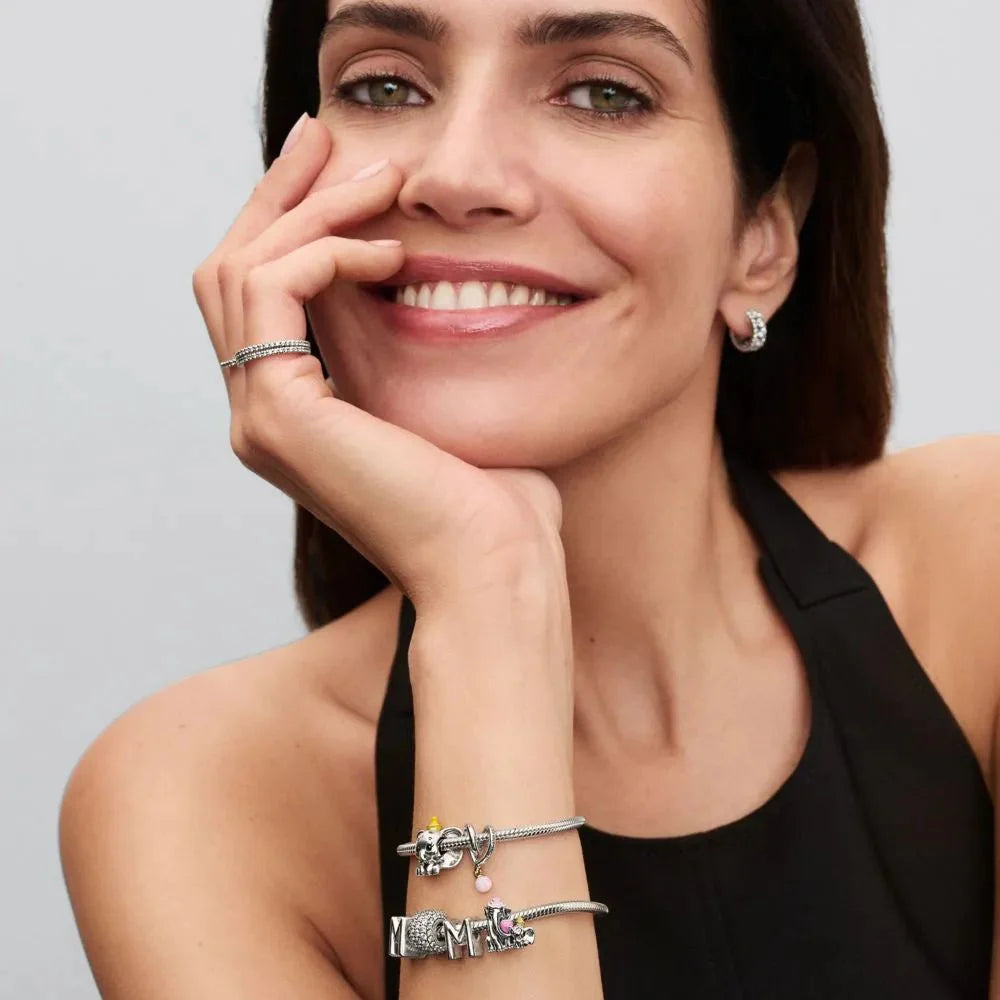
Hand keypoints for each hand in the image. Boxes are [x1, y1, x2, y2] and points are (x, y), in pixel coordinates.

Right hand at [192, 117, 564, 611]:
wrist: (494, 565)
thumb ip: (396, 339)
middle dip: (280, 196)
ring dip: (309, 210)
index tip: (336, 167)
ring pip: (241, 269)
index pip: (260, 296)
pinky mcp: (280, 413)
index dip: (288, 222)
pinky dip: (325, 251)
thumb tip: (407, 268)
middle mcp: (259, 415)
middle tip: (329, 136)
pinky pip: (273, 289)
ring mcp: (259, 418)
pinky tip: (390, 251)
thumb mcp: (435, 399)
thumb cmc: (488, 497)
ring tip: (382, 180)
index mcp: (292, 416)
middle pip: (230, 271)